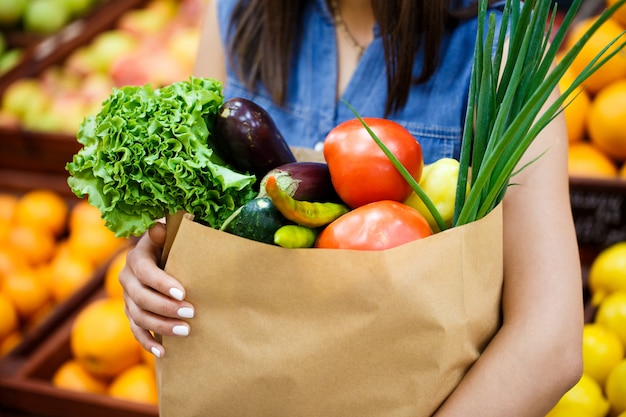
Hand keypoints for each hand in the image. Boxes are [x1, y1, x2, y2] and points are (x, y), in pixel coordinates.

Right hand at [119, 222, 194, 356]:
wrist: (162, 253)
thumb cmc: (173, 242)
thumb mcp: (171, 233)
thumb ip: (166, 231)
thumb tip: (160, 228)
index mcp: (136, 257)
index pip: (145, 272)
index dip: (162, 283)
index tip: (183, 293)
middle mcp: (126, 278)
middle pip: (141, 298)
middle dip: (167, 308)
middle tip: (191, 313)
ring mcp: (127, 298)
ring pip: (139, 317)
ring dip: (161, 326)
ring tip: (185, 331)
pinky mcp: (132, 313)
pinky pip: (136, 331)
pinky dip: (148, 342)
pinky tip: (163, 352)